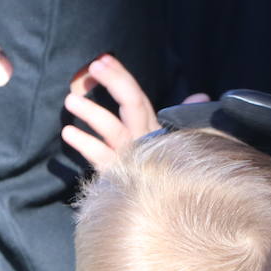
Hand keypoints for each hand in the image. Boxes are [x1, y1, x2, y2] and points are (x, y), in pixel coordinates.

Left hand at [63, 54, 206, 170]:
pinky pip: (102, 158)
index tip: (103, 60)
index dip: (121, 77)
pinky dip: (85, 145)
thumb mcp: (175, 143)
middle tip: (92, 67)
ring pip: (114, 131)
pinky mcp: (118, 176)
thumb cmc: (167, 172)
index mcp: (154, 130)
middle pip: (132, 105)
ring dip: (92, 113)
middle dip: (114, 83)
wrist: (168, 210)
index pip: (138, 97)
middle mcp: (145, 140)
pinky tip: (68, 133)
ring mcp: (131, 158)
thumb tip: (201, 96)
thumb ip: (182, 118)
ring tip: (70, 100)